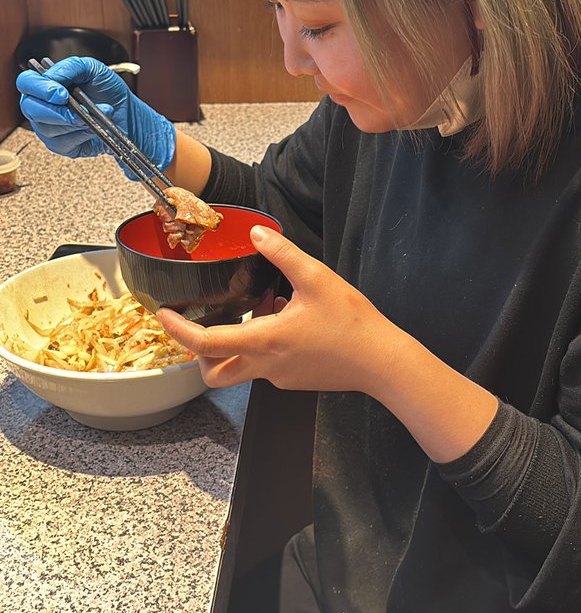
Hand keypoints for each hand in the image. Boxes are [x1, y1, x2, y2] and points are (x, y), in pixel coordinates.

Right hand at [16, 55, 175, 173]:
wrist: (126, 113)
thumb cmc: (107, 91)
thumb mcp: (93, 69)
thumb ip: (71, 67)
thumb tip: (52, 76)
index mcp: (45, 84)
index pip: (26, 82)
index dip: (39, 88)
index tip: (61, 93)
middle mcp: (41, 105)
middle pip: (30, 109)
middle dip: (56, 110)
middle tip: (80, 109)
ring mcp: (48, 127)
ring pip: (47, 128)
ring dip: (76, 122)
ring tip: (95, 114)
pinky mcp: (59, 145)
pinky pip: (62, 142)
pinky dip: (81, 134)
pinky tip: (93, 128)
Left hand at [157, 226, 397, 393]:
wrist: (382, 362)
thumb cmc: (352, 324)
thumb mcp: (317, 278)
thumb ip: (282, 254)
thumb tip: (257, 233)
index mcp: (265, 341)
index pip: (205, 344)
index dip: (178, 331)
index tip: (164, 315)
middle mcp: (266, 365)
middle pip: (213, 373)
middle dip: (199, 351)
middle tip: (202, 322)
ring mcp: (279, 377)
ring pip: (240, 366)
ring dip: (235, 341)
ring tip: (260, 306)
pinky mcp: (293, 379)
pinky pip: (264, 363)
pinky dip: (261, 342)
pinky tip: (285, 316)